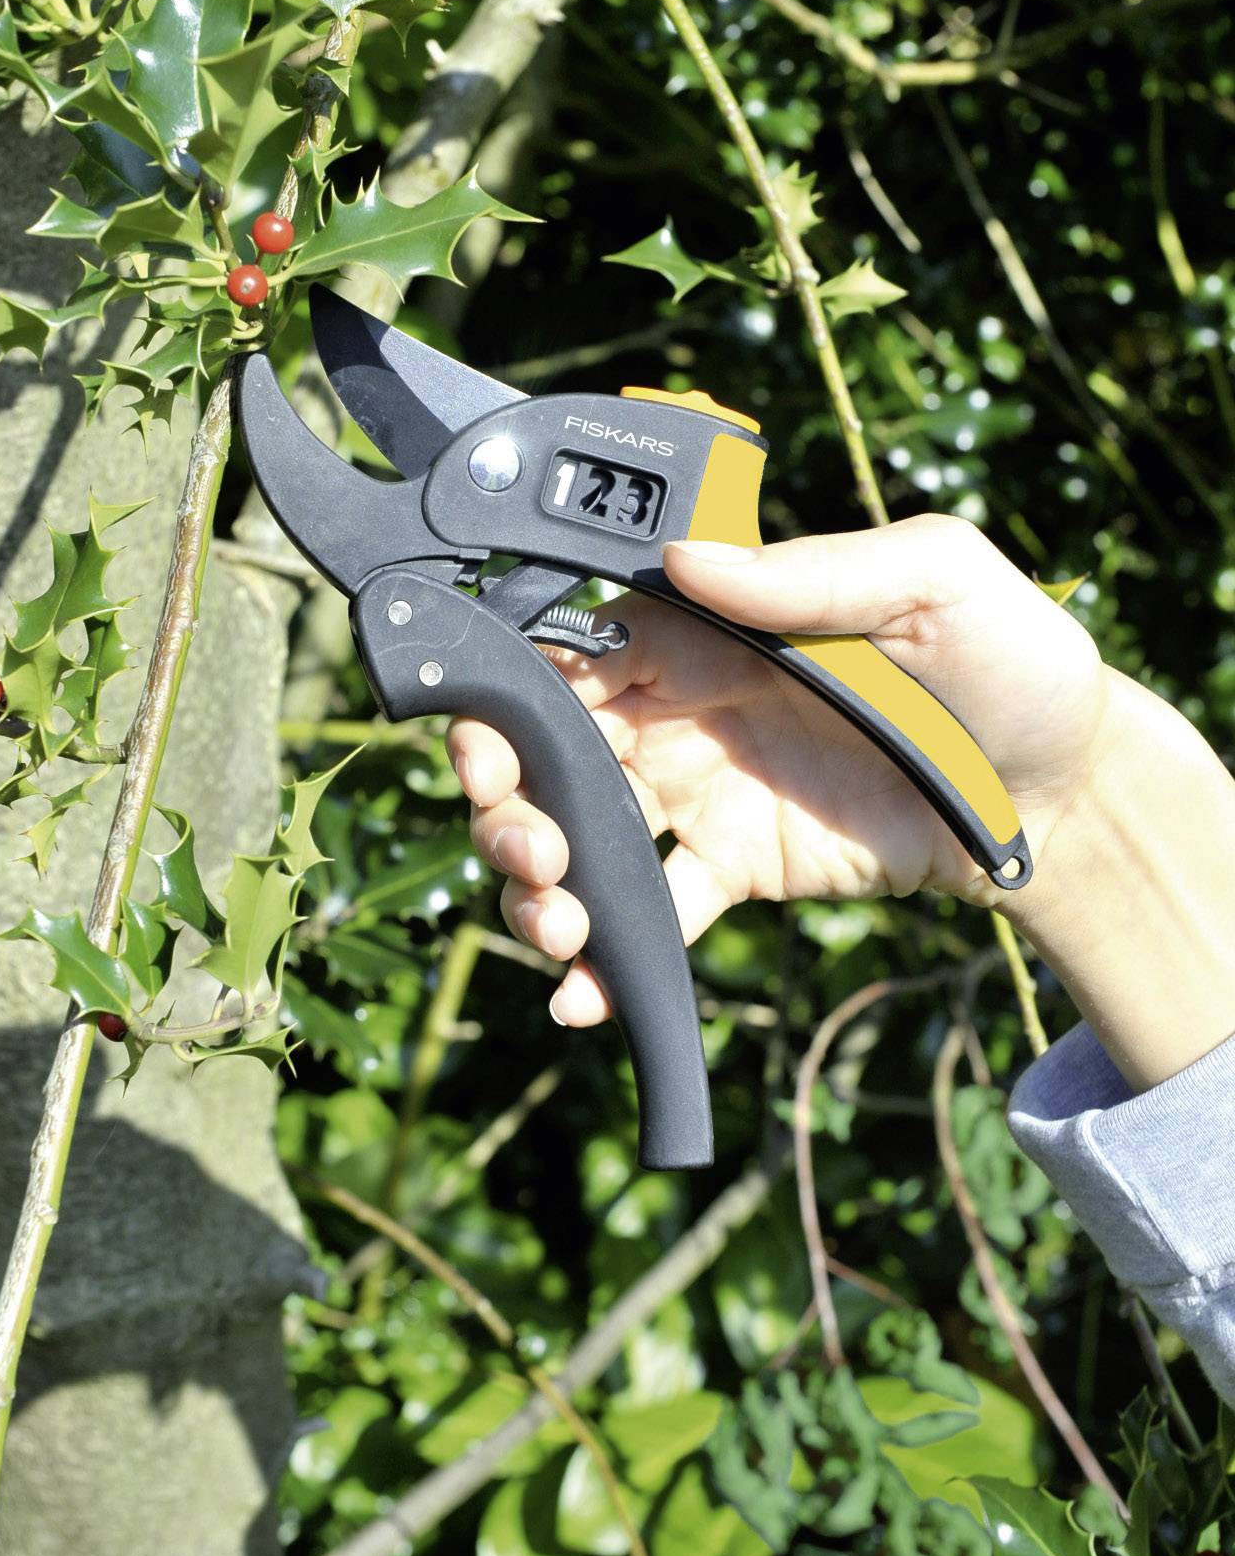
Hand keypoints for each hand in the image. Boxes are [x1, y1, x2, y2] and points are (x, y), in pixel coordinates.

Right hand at [449, 514, 1110, 1027]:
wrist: (1067, 793)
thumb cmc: (1008, 659)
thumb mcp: (931, 581)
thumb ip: (809, 572)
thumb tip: (687, 559)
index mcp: (706, 625)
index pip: (571, 642)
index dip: (509, 686)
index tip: (488, 734)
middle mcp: (681, 705)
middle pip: (546, 744)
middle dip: (502, 794)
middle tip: (522, 839)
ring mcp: (698, 792)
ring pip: (577, 831)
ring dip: (538, 879)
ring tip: (555, 922)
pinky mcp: (731, 870)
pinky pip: (650, 912)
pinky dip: (606, 958)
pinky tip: (582, 997)